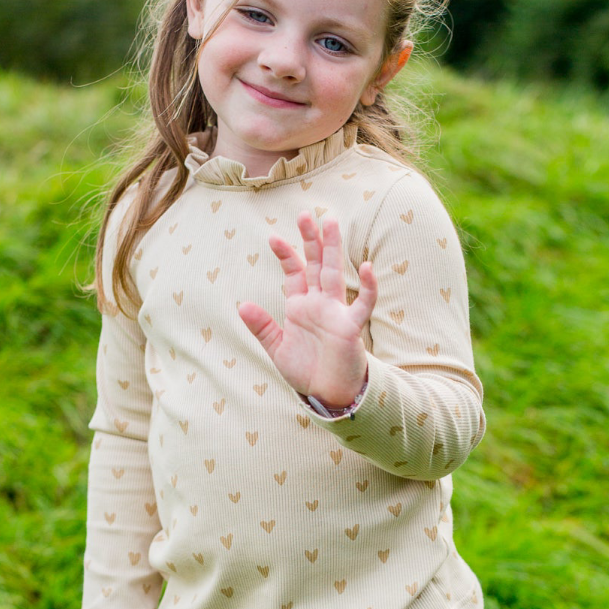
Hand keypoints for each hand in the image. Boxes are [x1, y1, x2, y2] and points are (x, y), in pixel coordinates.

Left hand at [239, 211, 375, 406]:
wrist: (327, 394)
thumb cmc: (306, 371)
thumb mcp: (277, 348)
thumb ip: (262, 326)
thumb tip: (242, 305)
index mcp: (300, 306)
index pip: (294, 273)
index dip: (286, 255)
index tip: (273, 237)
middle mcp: (319, 303)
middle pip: (315, 264)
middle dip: (311, 240)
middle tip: (306, 214)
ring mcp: (336, 312)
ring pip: (335, 274)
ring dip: (333, 249)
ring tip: (330, 223)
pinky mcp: (351, 326)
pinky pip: (363, 303)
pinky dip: (367, 286)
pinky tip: (367, 267)